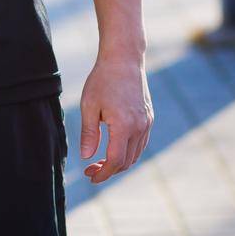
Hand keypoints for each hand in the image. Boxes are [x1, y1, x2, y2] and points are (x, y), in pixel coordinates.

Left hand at [77, 56, 152, 182]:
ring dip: (120, 163)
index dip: (103, 173)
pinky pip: (141, 143)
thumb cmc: (102, 79)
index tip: (90, 177)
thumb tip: (86, 157)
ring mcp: (147, 123)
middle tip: (91, 170)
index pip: (115, 161)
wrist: (124, 59)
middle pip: (127, 161)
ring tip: (101, 162)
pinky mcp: (148, 117)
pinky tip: (115, 149)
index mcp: (124, 126)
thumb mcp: (89, 105)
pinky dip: (129, 152)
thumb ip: (89, 133)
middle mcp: (139, 127)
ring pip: (136, 154)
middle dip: (109, 170)